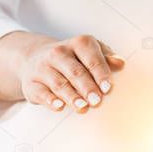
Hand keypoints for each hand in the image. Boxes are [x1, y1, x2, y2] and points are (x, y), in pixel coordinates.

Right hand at [0, 31, 125, 111]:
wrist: (34, 57)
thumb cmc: (72, 58)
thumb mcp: (89, 52)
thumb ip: (106, 58)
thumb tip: (120, 63)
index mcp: (78, 44)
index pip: (91, 58)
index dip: (100, 73)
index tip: (108, 88)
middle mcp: (58, 53)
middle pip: (75, 72)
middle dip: (87, 87)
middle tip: (97, 101)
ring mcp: (43, 68)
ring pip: (59, 83)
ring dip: (71, 96)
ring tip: (82, 107)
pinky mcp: (31, 84)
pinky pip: (41, 92)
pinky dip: (50, 100)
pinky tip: (59, 106)